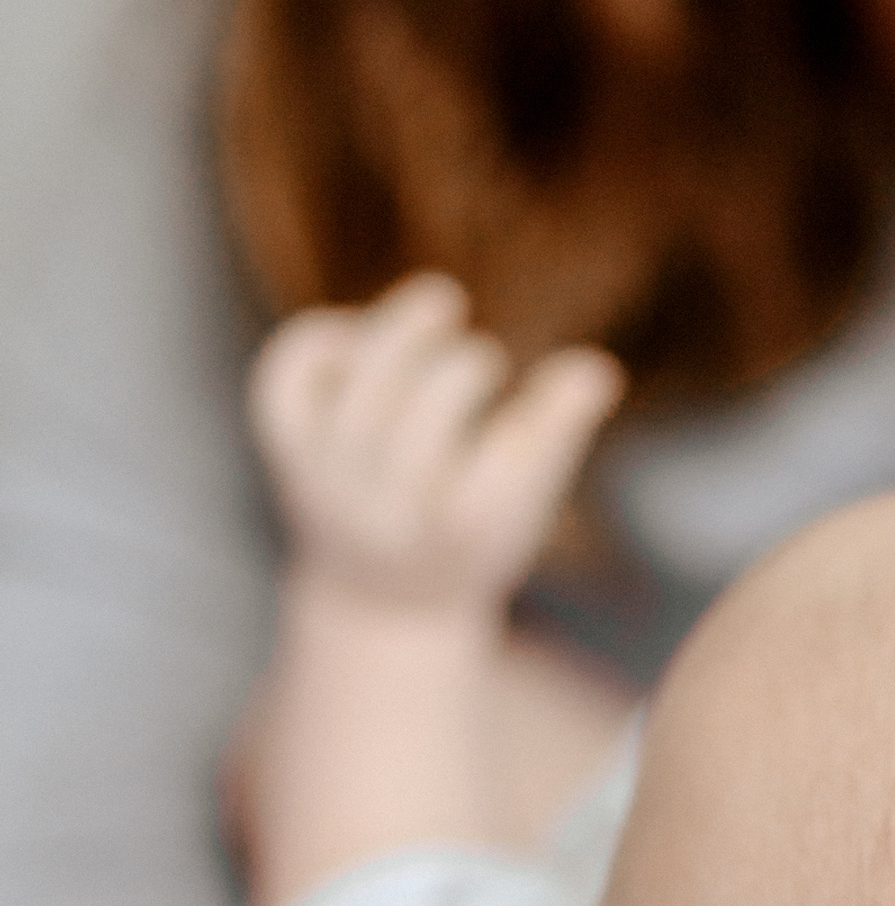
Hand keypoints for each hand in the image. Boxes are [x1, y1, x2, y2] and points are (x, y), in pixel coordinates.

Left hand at [250, 274, 624, 614]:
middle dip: (469, 366)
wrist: (379, 599)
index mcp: (460, 534)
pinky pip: (287, 375)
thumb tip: (596, 369)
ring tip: (439, 306)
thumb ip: (560, 433)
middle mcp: (386, 511)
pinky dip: (324, 336)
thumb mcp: (530, 503)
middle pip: (428, 406)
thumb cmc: (476, 534)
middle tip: (482, 367)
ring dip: (406, 329)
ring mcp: (327, 480)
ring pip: (361, 382)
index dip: (547, 407)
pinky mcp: (288, 450)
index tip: (575, 381)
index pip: (502, 465)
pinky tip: (364, 336)